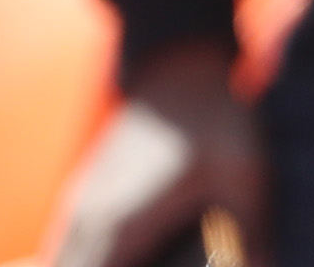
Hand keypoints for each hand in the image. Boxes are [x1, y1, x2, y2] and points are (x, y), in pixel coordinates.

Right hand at [48, 40, 266, 266]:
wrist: (180, 67)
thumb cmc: (218, 122)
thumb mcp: (247, 179)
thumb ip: (253, 237)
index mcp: (121, 230)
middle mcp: (87, 224)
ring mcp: (78, 208)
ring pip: (60, 266)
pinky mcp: (82, 196)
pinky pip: (62, 251)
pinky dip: (77, 265)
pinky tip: (116, 262)